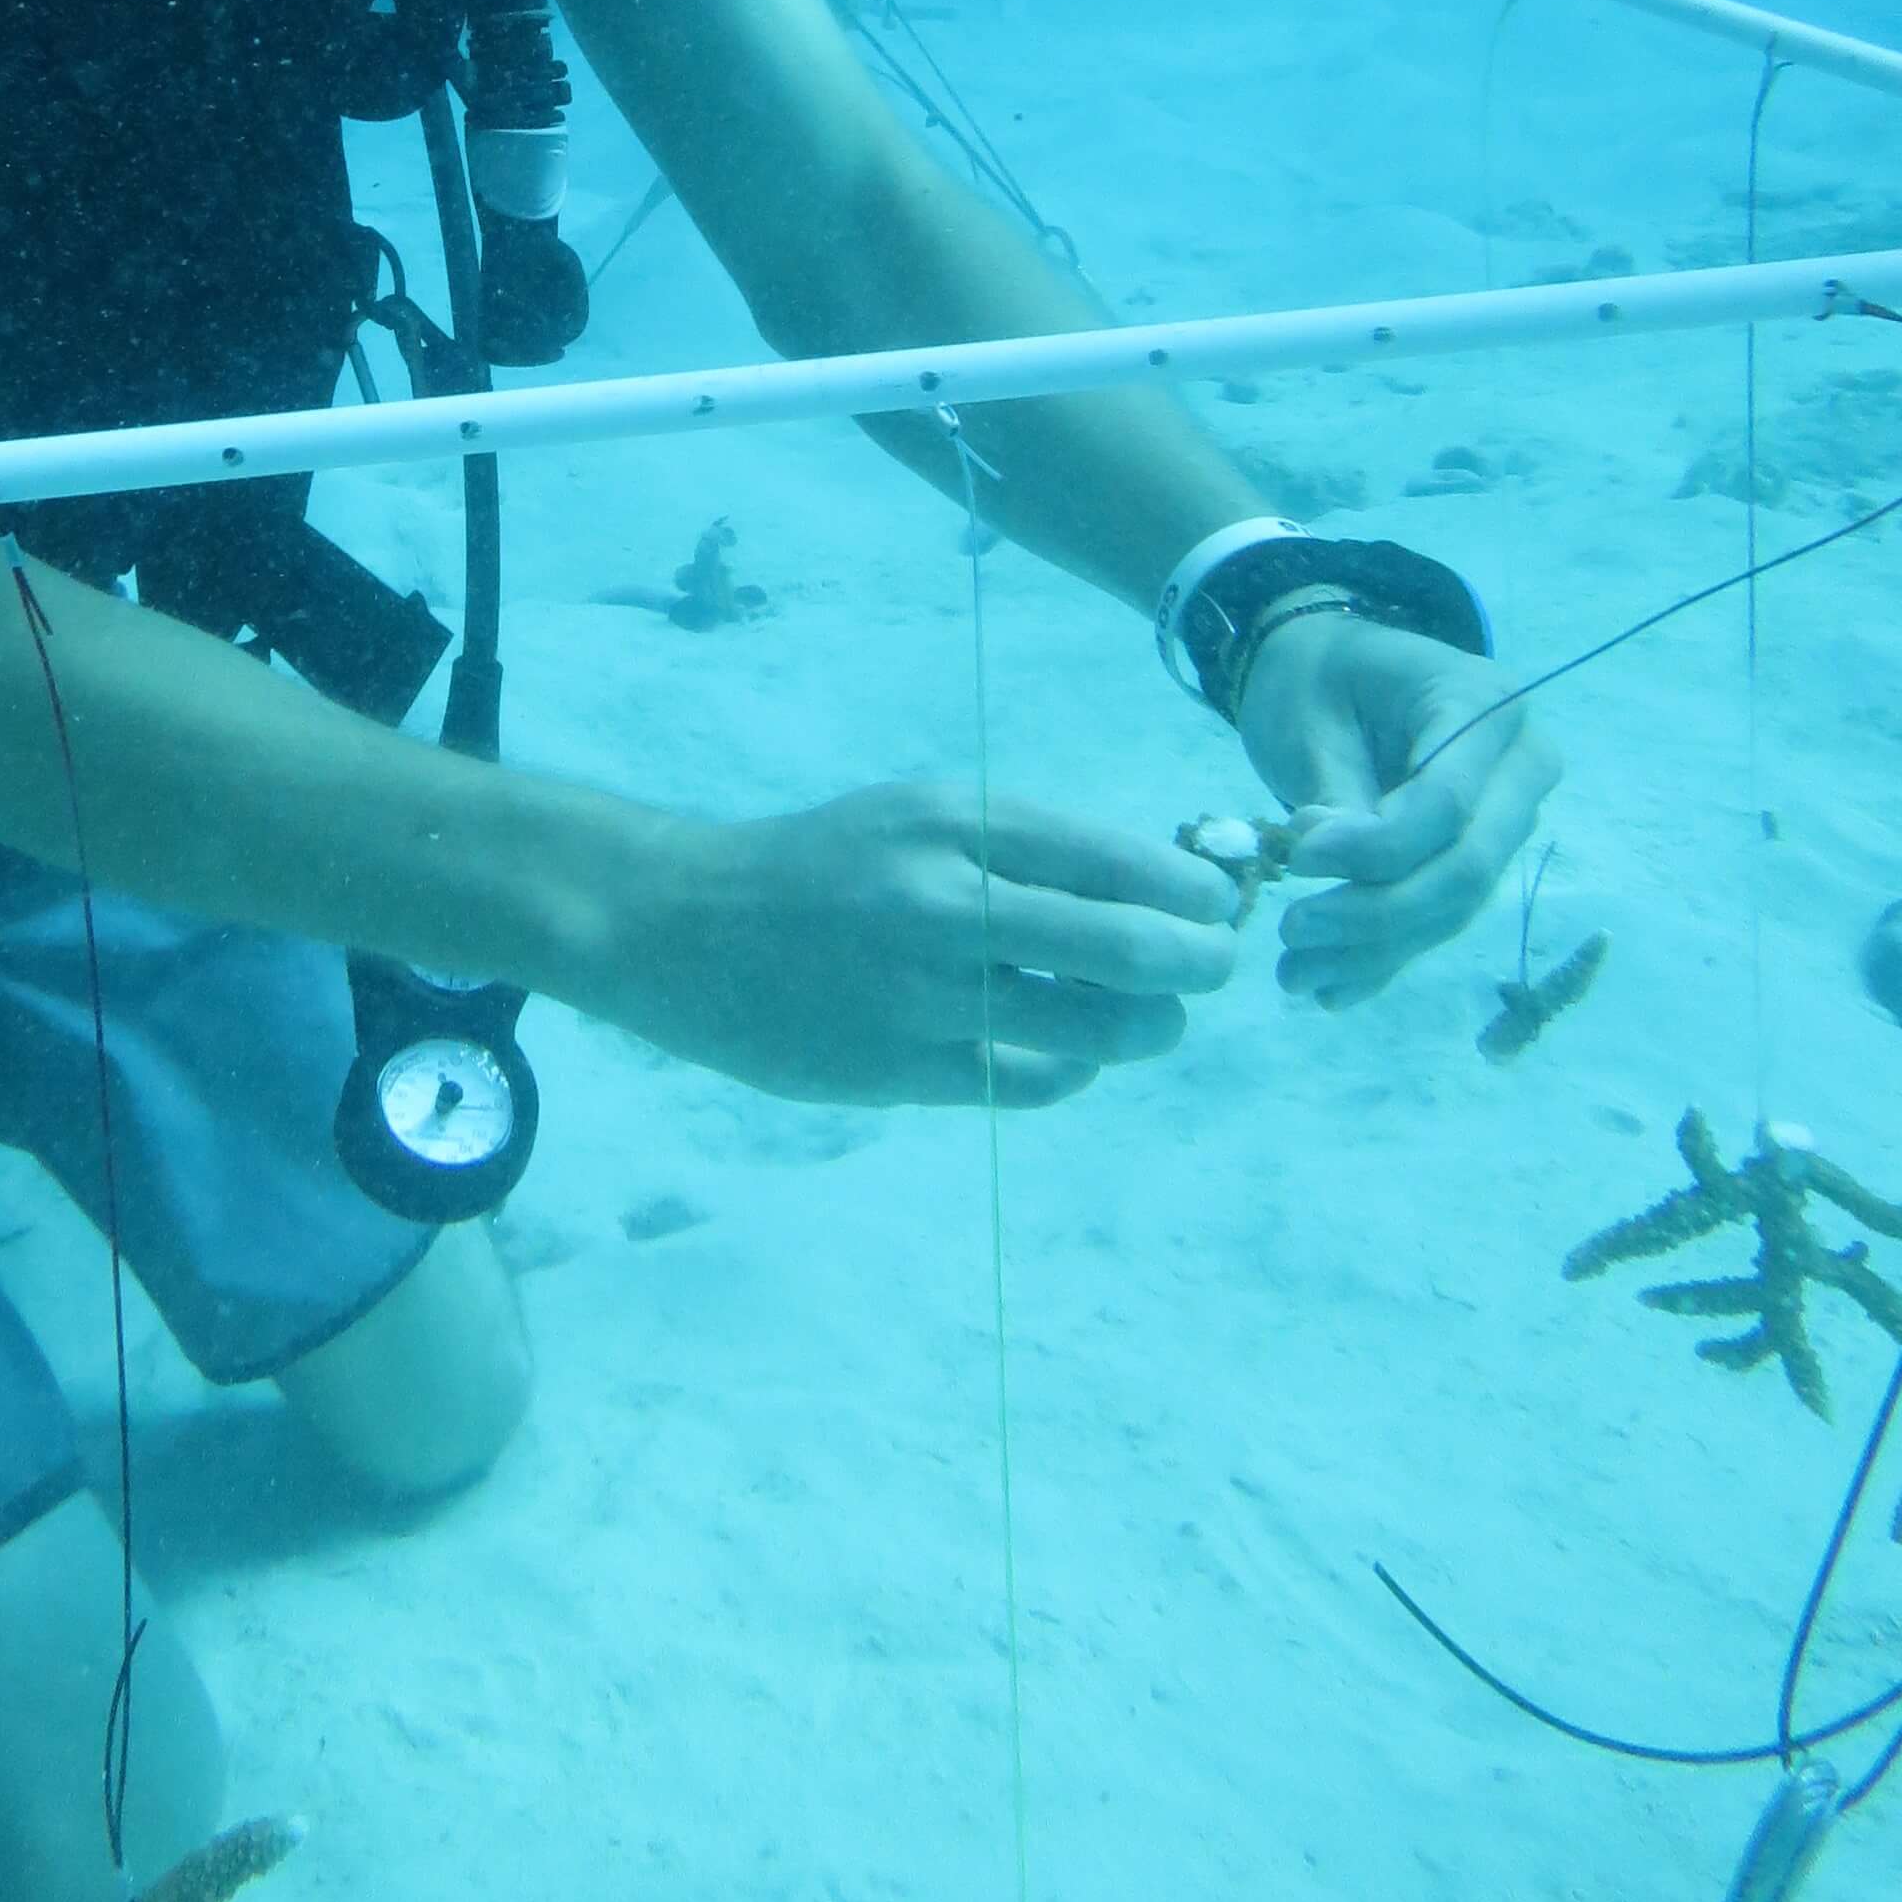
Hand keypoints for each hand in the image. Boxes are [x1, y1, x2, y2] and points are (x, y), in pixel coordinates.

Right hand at [605, 783, 1238, 1107]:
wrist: (683, 926)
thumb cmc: (824, 865)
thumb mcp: (920, 817)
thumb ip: (1027, 849)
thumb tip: (1163, 889)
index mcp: (952, 822)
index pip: (1116, 860)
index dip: (1194, 893)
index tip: (1219, 905)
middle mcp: (941, 903)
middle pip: (1127, 948)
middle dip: (1202, 963)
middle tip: (1217, 967)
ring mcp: (920, 995)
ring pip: (1093, 1030)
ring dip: (1152, 1028)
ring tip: (1157, 1020)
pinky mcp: (897, 1071)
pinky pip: (1030, 1084)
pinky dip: (1075, 1073)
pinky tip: (1074, 1056)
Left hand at [1232, 610, 1557, 1004]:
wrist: (1329, 671)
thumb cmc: (1318, 679)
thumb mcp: (1314, 719)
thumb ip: (1338, 796)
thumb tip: (1333, 870)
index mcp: (1488, 706)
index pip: (1447, 804)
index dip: (1375, 847)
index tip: (1296, 858)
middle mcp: (1521, 768)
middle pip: (1466, 867)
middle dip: (1378, 911)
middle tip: (1292, 930)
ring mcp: (1507, 821)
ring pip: (1455, 907)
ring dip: (1375, 949)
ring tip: (1292, 975)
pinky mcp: (1476, 860)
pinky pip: (1440, 920)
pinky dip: (1384, 958)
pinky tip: (1330, 989)